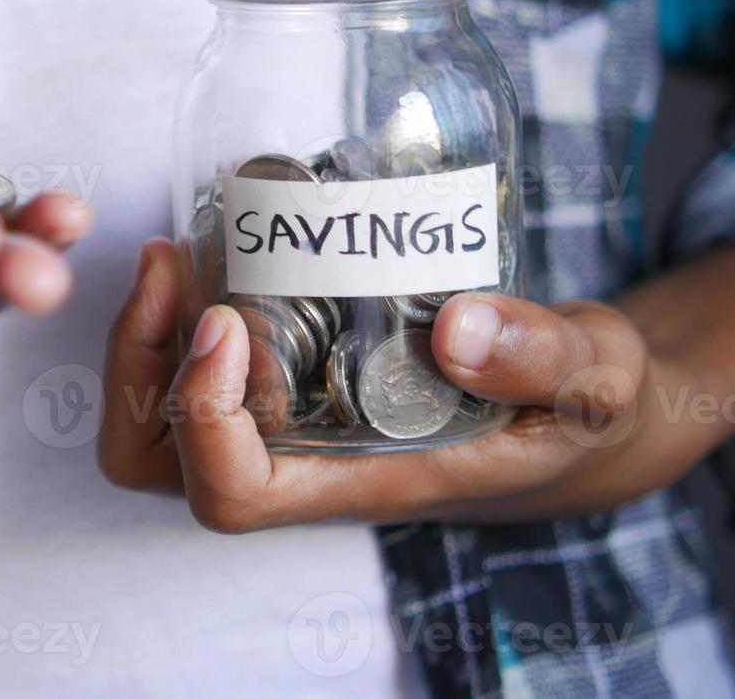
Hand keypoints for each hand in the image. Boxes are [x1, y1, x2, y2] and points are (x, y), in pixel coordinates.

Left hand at [99, 238, 734, 531]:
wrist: (579, 405)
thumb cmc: (583, 407)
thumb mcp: (597, 379)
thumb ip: (546, 360)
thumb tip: (460, 329)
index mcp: (364, 481)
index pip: (235, 493)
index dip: (204, 416)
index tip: (230, 319)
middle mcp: (306, 460)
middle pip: (160, 459)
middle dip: (137, 367)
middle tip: (170, 262)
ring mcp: (291, 418)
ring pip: (159, 414)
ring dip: (144, 334)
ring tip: (175, 248)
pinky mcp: (295, 374)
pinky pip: (195, 362)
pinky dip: (178, 309)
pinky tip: (213, 242)